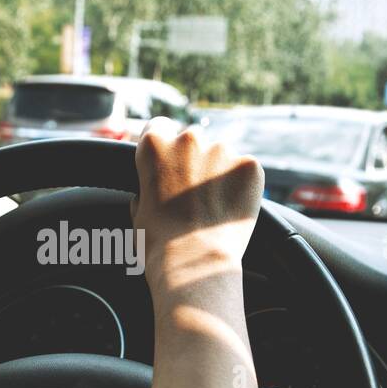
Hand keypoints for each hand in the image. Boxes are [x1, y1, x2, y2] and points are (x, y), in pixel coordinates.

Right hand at [132, 118, 263, 301]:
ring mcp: (222, 149)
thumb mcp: (137, 210)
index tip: (170, 162)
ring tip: (215, 206)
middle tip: (194, 193)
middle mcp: (187, 139)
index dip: (165, 146)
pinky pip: (246, 169)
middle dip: (194, 160)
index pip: (159, 127)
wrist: (193, 261)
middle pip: (193, 140)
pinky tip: (232, 208)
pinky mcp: (249, 165)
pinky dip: (242, 185)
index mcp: (154, 145)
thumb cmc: (158, 242)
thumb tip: (149, 191)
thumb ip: (146, 187)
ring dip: (219, 173)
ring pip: (222, 154)